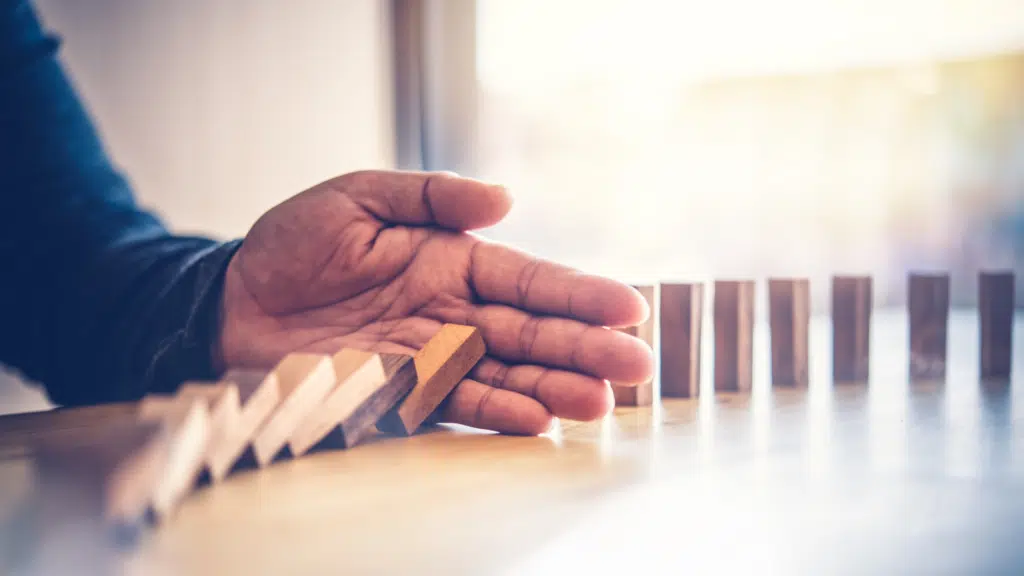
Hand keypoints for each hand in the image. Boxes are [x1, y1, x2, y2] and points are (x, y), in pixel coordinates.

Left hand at [217, 170, 653, 434]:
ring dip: (553, 387)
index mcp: (451, 261)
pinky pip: (455, 406)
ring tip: (601, 402)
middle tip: (639, 366)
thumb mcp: (358, 197)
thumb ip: (430, 196)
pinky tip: (536, 419)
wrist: (230, 304)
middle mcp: (452, 313)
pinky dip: (495, 413)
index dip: (579, 294)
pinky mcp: (399, 394)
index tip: (630, 307)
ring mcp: (430, 357)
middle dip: (585, 348)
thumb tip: (505, 199)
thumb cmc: (293, 245)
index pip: (528, 279)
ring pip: (505, 374)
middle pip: (531, 332)